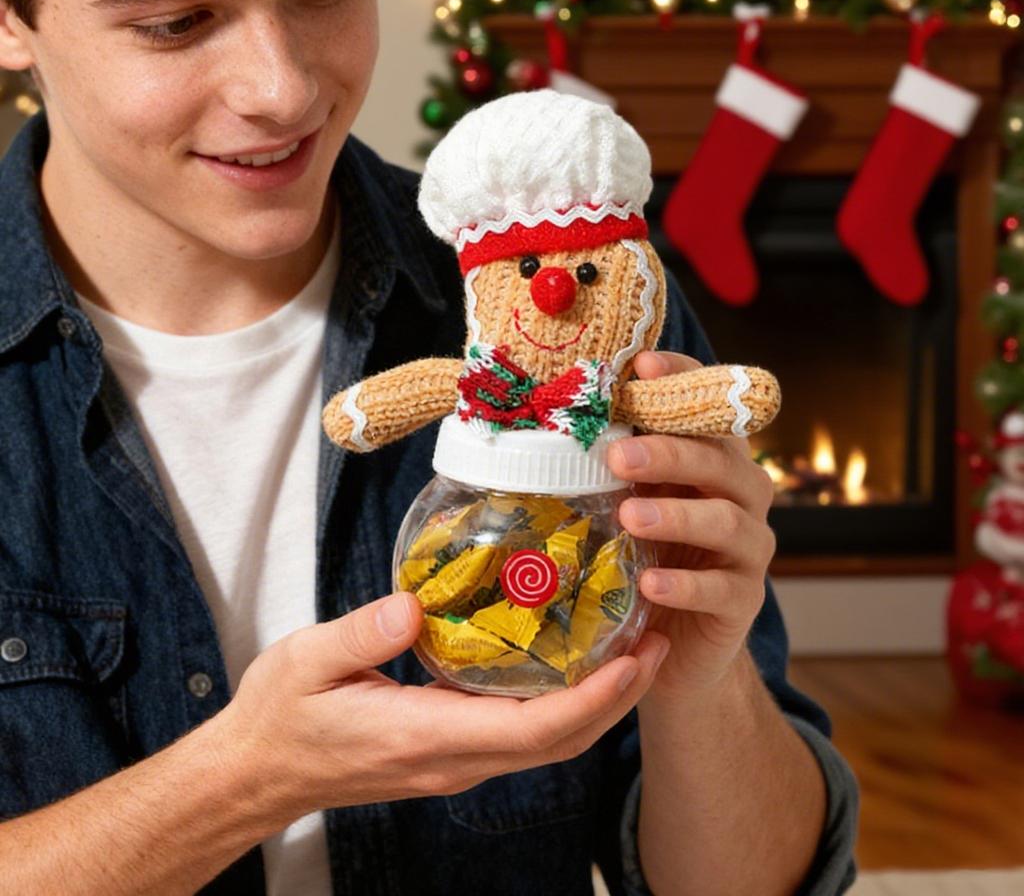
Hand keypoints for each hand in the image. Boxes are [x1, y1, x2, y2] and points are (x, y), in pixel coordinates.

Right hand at [214, 592, 668, 824]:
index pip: (529, 731)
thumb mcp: (305, 661)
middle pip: (557, 742)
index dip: (591, 700)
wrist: (259, 772)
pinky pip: (523, 734)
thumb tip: (414, 607)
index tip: (633, 660)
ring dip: (598, 703)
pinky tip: (574, 663)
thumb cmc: (281, 716)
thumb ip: (359, 634)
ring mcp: (454, 760)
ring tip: (632, 649)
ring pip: (548, 744)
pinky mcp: (450, 749)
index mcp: (423, 736)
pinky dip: (564, 704)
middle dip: (616, 699)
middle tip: (655, 643)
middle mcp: (452, 758)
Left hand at [608, 351, 776, 698]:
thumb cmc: (646, 555)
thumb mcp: (628, 500)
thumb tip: (554, 414)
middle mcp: (740, 496)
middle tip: (618, 455)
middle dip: (670, 452)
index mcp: (711, 461)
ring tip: (631, 517)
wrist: (675, 641)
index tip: (643, 365)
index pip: (707, 409)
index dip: (683, 380)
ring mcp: (747, 550)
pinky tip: (650, 582)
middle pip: (720, 461)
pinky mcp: (743, 601)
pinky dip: (685, 584)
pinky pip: (721, 589)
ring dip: (678, 516)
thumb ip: (614, 463)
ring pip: (727, 521)